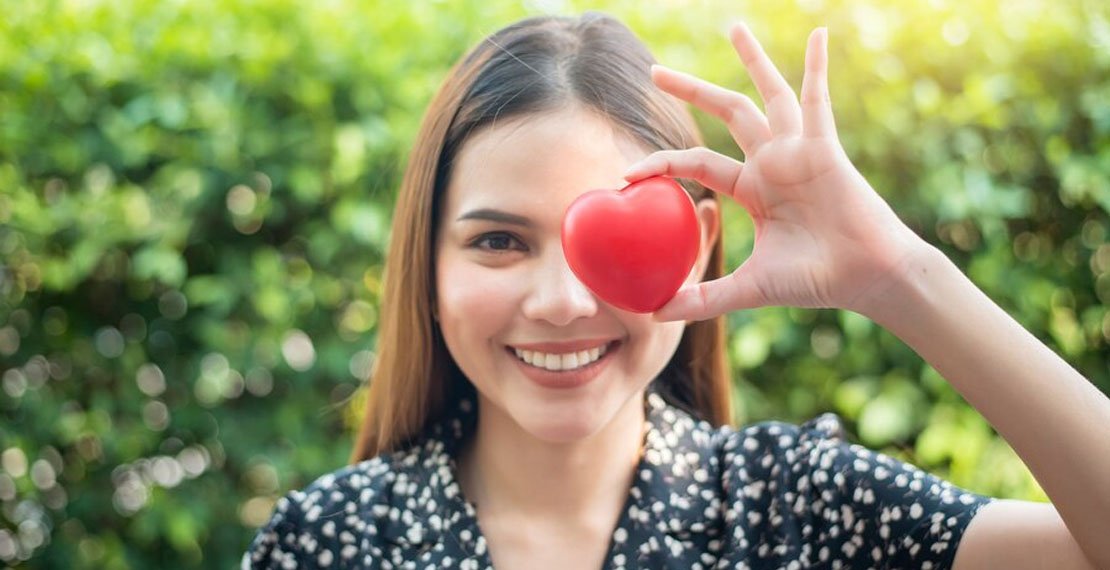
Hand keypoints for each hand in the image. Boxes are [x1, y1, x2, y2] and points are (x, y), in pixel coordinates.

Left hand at [625, 25, 928, 321]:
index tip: (627, 173)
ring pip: (767, 96)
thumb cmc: (817, 281)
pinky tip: (818, 33)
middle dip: (691, 91)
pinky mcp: (825, 148)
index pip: (698, 164)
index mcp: (755, 189)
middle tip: (655, 71)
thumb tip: (654, 315)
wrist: (867, 279)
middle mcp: (774, 162)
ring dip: (752, 60)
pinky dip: (817, 66)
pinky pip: (818, 100)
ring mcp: (799, 151)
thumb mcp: (750, 288)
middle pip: (726, 114)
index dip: (663, 164)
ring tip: (732, 28)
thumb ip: (705, 298)